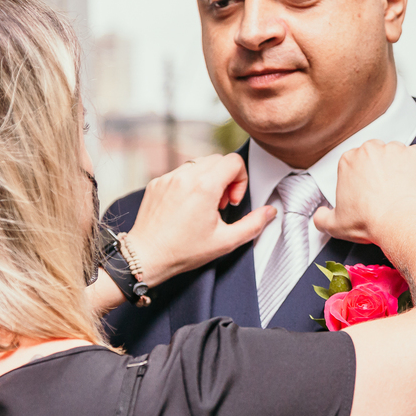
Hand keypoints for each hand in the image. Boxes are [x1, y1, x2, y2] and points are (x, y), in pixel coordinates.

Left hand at [126, 154, 275, 284]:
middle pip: (218, 159)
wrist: (146, 256)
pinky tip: (187, 207)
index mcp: (204, 186)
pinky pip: (180, 172)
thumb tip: (270, 212)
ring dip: (208, 179)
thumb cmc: (183, 251)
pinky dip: (190, 183)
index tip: (232, 202)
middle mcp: (185, 176)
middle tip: (220, 204)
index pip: (234, 161)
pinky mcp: (156, 182)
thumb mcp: (225, 242)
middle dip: (226, 179)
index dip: (241, 180)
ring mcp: (168, 177)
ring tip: (204, 205)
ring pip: (199, 163)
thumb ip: (254, 224)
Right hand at [313, 141, 415, 243]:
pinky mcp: (414, 155)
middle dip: (378, 167)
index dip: (361, 176)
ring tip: (399, 186)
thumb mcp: (334, 225)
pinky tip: (413, 178)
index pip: (354, 162)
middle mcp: (369, 150)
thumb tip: (320, 215)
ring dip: (397, 165)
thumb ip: (321, 218)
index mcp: (348, 160)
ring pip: (395, 152)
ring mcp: (393, 150)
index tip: (366, 189)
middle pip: (374, 153)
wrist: (396, 222)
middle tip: (383, 188)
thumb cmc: (368, 221)